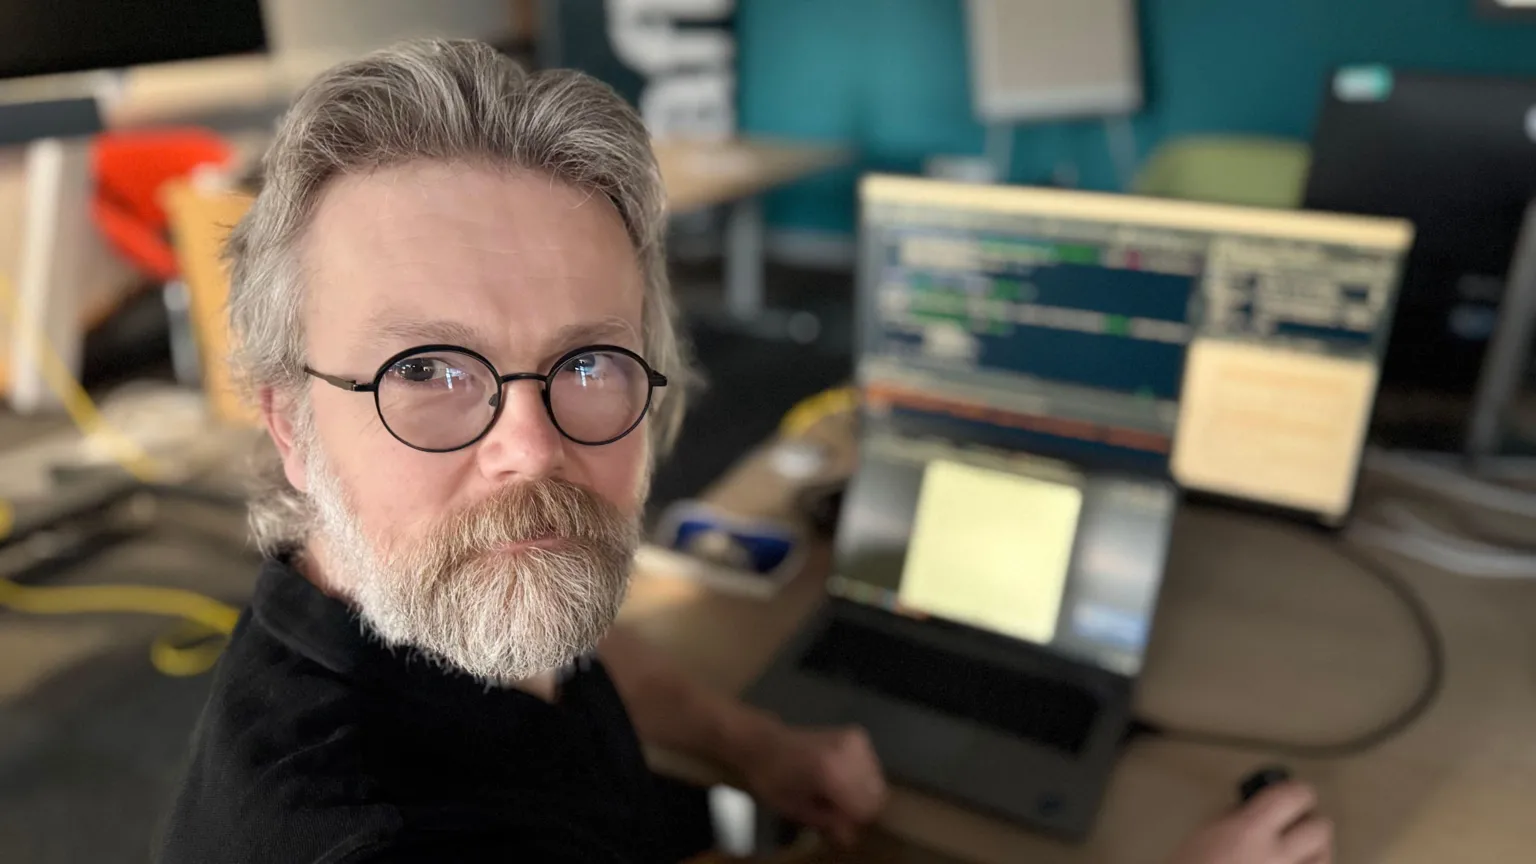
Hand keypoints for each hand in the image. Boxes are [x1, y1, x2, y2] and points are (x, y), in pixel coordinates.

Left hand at [737, 723, 887, 846]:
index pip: (867, 807)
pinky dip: (861, 777)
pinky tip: (840, 778)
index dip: (855, 820)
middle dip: (860, 806)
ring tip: (836, 793)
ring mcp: (857, 740)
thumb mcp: (797, 809)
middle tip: (835, 809)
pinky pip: (872, 766)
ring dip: (861, 792)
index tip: (837, 823)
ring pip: (877, 780)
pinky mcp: (858, 735)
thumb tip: (850, 837)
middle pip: (877, 793)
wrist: (765, 743)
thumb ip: (828, 822)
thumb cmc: (774, 779)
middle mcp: (850, 751)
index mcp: (832, 771)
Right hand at [1166, 782, 1332, 863]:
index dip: (1297, 790)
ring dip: (1315, 849)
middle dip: (1309, 821)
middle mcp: (1275, 857)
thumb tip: (1253, 808)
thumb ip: (1235, 817)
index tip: (1294, 791)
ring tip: (1300, 847)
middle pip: (1321, 827)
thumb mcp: (1205, 834)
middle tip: (1297, 820)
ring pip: (1325, 857)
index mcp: (1250, 831)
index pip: (1295, 796)